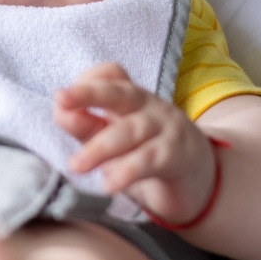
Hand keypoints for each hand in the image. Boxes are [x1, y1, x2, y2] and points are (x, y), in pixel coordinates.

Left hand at [54, 62, 214, 223]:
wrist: (200, 180)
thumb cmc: (144, 154)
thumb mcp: (111, 140)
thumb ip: (86, 127)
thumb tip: (60, 113)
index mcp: (129, 97)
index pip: (110, 74)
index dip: (86, 82)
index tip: (62, 98)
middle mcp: (147, 105)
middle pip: (119, 92)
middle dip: (88, 93)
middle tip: (61, 99)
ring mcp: (165, 127)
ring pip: (130, 131)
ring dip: (100, 148)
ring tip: (76, 165)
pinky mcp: (177, 155)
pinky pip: (150, 160)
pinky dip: (128, 171)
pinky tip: (109, 184)